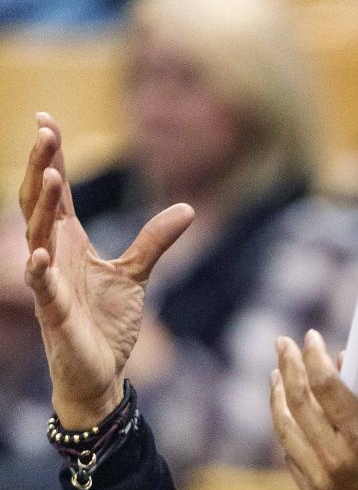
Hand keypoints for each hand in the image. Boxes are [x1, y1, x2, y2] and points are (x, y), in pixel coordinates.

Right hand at [19, 114, 192, 428]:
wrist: (102, 371)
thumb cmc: (108, 322)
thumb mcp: (137, 274)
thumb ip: (155, 241)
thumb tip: (188, 208)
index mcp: (69, 240)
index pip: (57, 191)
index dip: (51, 156)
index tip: (46, 119)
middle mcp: (53, 254)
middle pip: (39, 202)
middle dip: (40, 167)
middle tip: (44, 132)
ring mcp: (49, 282)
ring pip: (36, 236)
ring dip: (42, 208)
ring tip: (51, 176)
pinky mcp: (53, 313)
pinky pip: (40, 287)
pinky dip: (39, 270)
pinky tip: (40, 253)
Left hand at [271, 330, 357, 489]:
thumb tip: (353, 366)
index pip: (326, 387)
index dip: (312, 357)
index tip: (309, 339)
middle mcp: (338, 463)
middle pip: (298, 403)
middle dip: (287, 368)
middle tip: (282, 346)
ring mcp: (322, 485)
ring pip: (286, 430)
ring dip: (278, 398)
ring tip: (277, 375)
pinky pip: (292, 457)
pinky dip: (287, 430)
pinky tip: (287, 413)